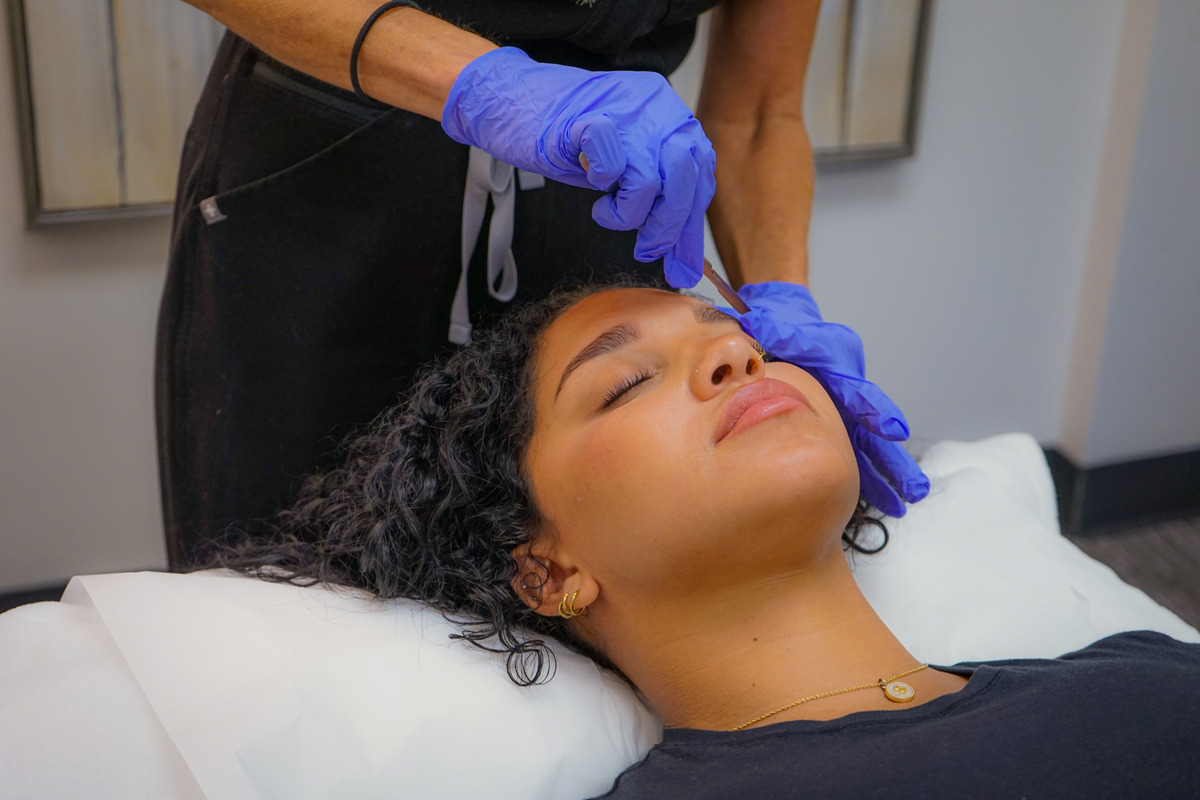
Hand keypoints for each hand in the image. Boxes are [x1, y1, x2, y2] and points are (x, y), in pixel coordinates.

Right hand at [441, 47, 715, 288]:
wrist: (507, 99)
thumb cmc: (564, 138)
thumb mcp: (622, 172)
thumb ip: (657, 205)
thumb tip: (684, 263)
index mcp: (669, 114)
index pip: (700, 174)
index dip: (690, 224)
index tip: (679, 262)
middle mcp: (655, 105)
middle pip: (686, 175)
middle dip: (668, 226)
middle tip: (646, 249)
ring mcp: (622, 108)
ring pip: (651, 178)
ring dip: (630, 213)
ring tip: (607, 212)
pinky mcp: (587, 117)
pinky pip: (612, 165)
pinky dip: (604, 185)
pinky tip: (592, 183)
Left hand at [733, 282, 929, 516]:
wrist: (786, 324)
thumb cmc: (787, 324)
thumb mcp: (782, 324)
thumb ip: (778, 331)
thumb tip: (761, 327)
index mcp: (840, 368)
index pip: (859, 392)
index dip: (875, 411)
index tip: (892, 430)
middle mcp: (849, 393)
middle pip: (874, 431)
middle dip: (893, 460)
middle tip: (914, 488)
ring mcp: (843, 411)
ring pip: (866, 449)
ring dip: (884, 477)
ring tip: (901, 505)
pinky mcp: (833, 423)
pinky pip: (849, 454)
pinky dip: (861, 478)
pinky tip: (878, 502)